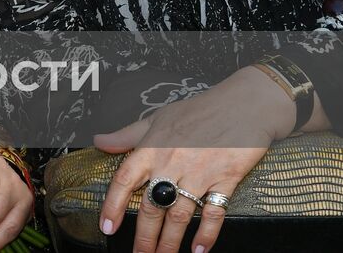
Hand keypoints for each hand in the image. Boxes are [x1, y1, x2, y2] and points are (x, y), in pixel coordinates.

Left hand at [95, 66, 293, 252]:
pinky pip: (214, 213)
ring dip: (170, 242)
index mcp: (151, 148)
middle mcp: (172, 162)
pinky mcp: (226, 180)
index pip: (124, 180)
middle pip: (151, 206)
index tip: (106, 227)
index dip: (112, 206)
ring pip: (179, 215)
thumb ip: (127, 135)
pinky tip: (199, 250)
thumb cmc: (198, 111)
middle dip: (144, 237)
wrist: (243, 105)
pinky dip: (207, 234)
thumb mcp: (157, 119)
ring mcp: (199, 173)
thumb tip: (99, 141)